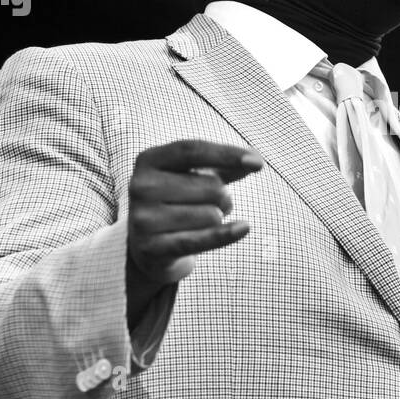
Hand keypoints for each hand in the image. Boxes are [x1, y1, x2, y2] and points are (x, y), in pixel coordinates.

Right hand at [126, 139, 263, 291]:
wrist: (148, 247)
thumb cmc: (178, 202)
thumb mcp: (194, 177)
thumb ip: (223, 166)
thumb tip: (254, 161)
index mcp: (149, 160)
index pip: (192, 150)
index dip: (227, 154)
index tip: (258, 163)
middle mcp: (141, 186)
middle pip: (211, 186)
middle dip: (224, 198)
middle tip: (213, 206)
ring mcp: (144, 218)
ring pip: (211, 215)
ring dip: (217, 219)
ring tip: (201, 222)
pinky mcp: (153, 248)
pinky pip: (201, 240)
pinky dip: (225, 235)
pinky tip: (243, 228)